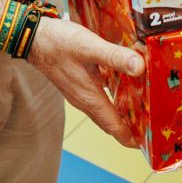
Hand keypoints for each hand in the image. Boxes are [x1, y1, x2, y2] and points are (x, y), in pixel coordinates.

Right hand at [27, 17, 144, 146]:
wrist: (32, 38)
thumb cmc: (58, 43)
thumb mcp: (89, 46)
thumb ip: (115, 56)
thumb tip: (141, 67)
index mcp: (90, 98)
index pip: (114, 127)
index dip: (132, 138)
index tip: (149, 144)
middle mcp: (84, 100)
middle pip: (110, 122)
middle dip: (129, 129)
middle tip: (149, 128)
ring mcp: (78, 93)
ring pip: (103, 111)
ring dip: (120, 114)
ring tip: (141, 108)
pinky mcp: (75, 84)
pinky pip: (97, 99)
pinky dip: (111, 99)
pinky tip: (120, 84)